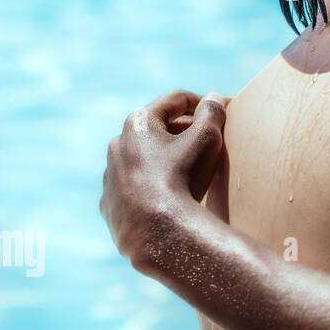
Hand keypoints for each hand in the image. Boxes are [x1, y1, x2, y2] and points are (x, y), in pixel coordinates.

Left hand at [100, 90, 228, 270]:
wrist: (157, 231)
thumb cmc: (182, 177)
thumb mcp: (206, 138)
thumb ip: (212, 113)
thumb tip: (213, 98)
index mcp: (138, 123)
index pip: (175, 101)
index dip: (202, 103)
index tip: (219, 111)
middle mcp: (118, 144)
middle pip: (157, 129)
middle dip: (184, 132)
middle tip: (209, 142)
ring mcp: (110, 176)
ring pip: (143, 159)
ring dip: (165, 159)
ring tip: (189, 173)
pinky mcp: (110, 204)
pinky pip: (132, 188)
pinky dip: (150, 186)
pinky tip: (168, 197)